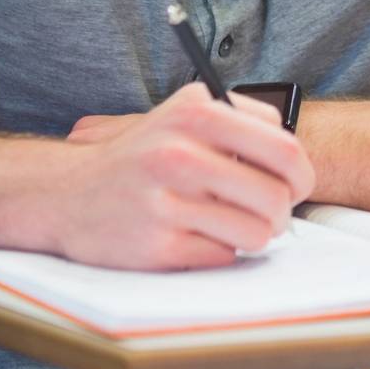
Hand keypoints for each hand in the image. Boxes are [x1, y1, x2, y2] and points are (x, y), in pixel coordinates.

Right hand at [53, 84, 315, 269]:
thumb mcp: (185, 113)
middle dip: (286, 210)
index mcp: (197, 112)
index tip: (296, 184)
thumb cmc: (143, 153)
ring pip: (257, 232)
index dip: (301, 172)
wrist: (68, 192)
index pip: (284, 147)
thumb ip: (241, 120)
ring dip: (256, 235)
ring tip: (239, 226)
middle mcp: (180, 153)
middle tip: (275, 214)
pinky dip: (223, 251)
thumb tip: (295, 154)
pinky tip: (202, 237)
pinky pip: (224, 256)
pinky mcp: (156, 246)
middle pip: (276, 194)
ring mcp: (166, 201)